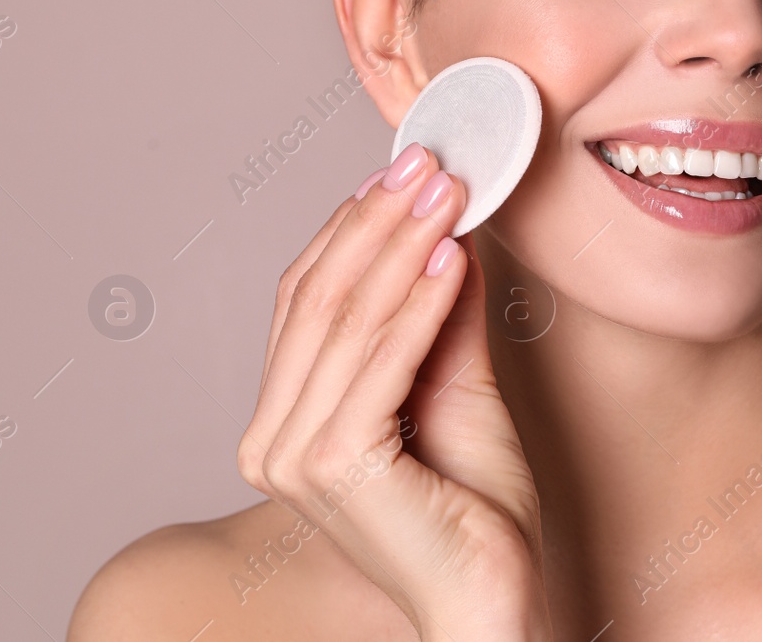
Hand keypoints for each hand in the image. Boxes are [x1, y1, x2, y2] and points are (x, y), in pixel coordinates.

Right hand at [237, 143, 549, 640]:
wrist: (492, 596)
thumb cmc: (473, 508)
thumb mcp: (455, 386)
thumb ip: (442, 316)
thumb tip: (450, 231)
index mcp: (283, 421)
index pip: (305, 300)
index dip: (351, 228)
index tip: (402, 172)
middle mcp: (269, 440)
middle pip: (319, 299)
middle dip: (378, 222)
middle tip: (427, 166)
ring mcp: (292, 456)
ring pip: (347, 320)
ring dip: (402, 246)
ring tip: (447, 194)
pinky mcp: (332, 465)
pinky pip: (381, 361)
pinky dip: (419, 303)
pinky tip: (453, 258)